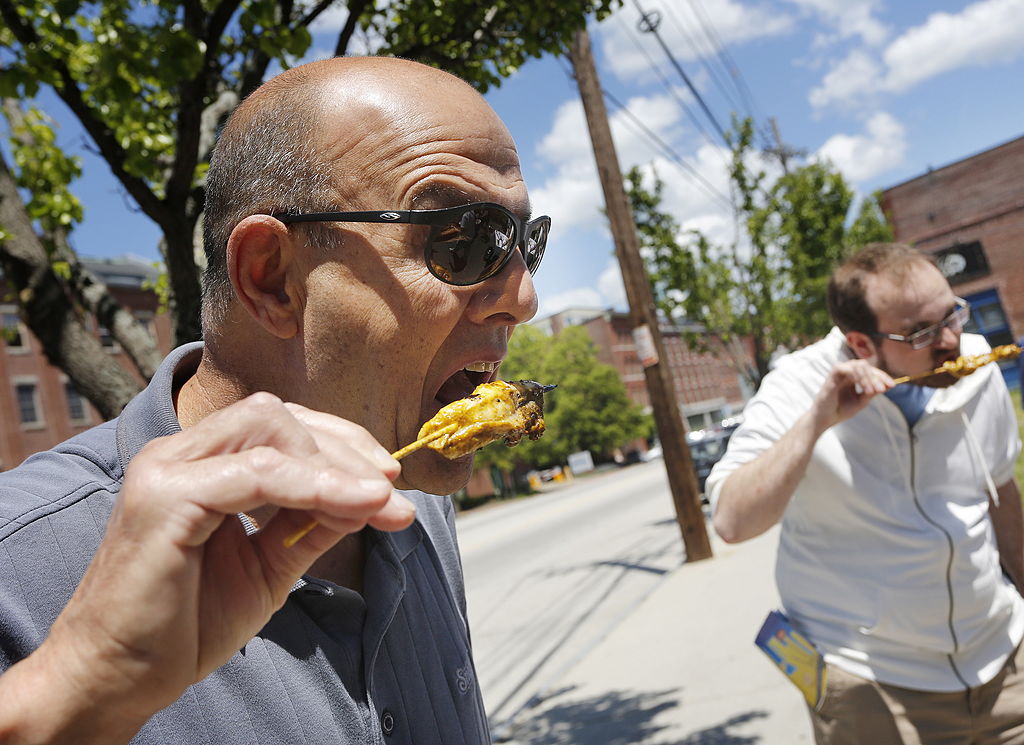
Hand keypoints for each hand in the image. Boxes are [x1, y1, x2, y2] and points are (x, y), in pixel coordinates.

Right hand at [20, 393, 414, 738]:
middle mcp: (179, 453)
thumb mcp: (269, 565)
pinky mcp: (165, 497)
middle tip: (392, 491)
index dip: (340, 444)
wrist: (118, 679)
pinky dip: (315, 487)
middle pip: (278, 416)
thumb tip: (373, 495)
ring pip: (270, 431)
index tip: (390, 480)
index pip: (279, 425)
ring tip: (381, 501)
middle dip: (345, 448)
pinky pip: (258, 474)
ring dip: (336, 465)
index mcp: (199, 463)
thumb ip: (312, 522)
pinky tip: (358, 507)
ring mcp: (167, 469)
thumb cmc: (186, 624)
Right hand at [813, 359, 893, 430]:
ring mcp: (840, 371)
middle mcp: (847, 372)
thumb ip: (872, 393)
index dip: (882, 377)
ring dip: (868, 377)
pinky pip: (849, 368)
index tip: (892, 385)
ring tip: (871, 391)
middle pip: (866, 366)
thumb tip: (888, 386)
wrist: (825, 419)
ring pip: (859, 365)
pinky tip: (864, 387)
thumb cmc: (840, 410)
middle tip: (881, 390)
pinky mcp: (833, 374)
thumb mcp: (861, 401)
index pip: (870, 371)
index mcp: (853, 377)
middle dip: (877, 377)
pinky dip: (858, 376)